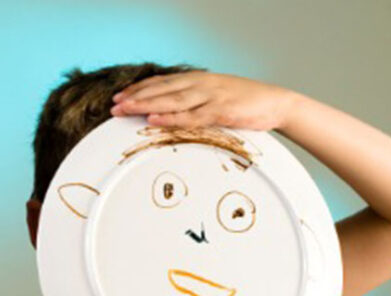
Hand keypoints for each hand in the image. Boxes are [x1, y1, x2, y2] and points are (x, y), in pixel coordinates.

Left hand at [110, 71, 299, 130]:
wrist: (277, 103)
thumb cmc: (244, 103)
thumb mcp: (215, 97)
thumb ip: (194, 101)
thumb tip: (171, 111)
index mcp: (198, 80)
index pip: (162, 83)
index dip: (139, 89)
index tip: (119, 96)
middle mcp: (201, 84)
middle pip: (161, 90)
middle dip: (135, 97)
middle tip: (113, 105)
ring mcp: (210, 97)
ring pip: (171, 100)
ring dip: (145, 104)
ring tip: (124, 110)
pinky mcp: (220, 111)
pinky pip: (190, 116)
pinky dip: (170, 118)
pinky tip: (154, 119)